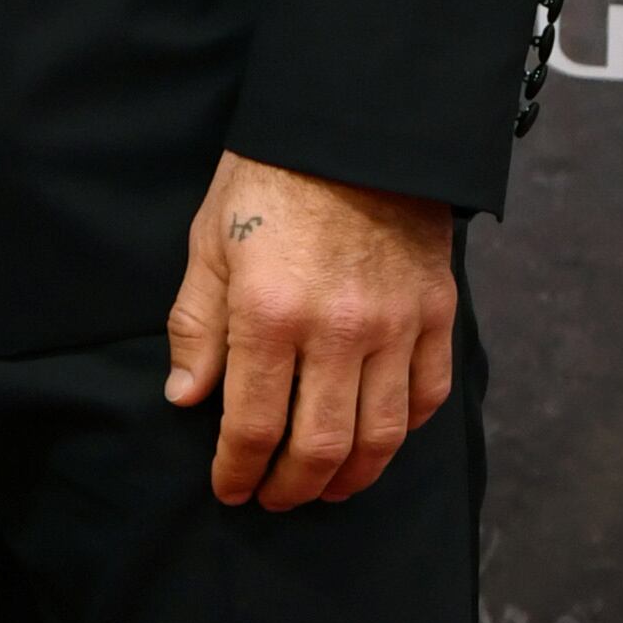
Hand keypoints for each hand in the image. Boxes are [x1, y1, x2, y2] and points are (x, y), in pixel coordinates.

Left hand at [162, 153, 455, 509]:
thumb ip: (198, 325)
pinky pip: (427, 393)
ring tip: (326, 487)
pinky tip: (376, 439)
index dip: (238, 471)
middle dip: (292, 488)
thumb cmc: (270, 179)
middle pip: (321, 446)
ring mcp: (396, 324)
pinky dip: (403, 430)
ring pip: (380, 434)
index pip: (252, 426)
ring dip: (351, 476)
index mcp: (271, 313)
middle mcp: (339, 329)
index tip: (230, 489)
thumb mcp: (210, 243)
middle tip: (274, 498)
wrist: (356, 124)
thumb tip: (186, 397)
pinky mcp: (436, 310)